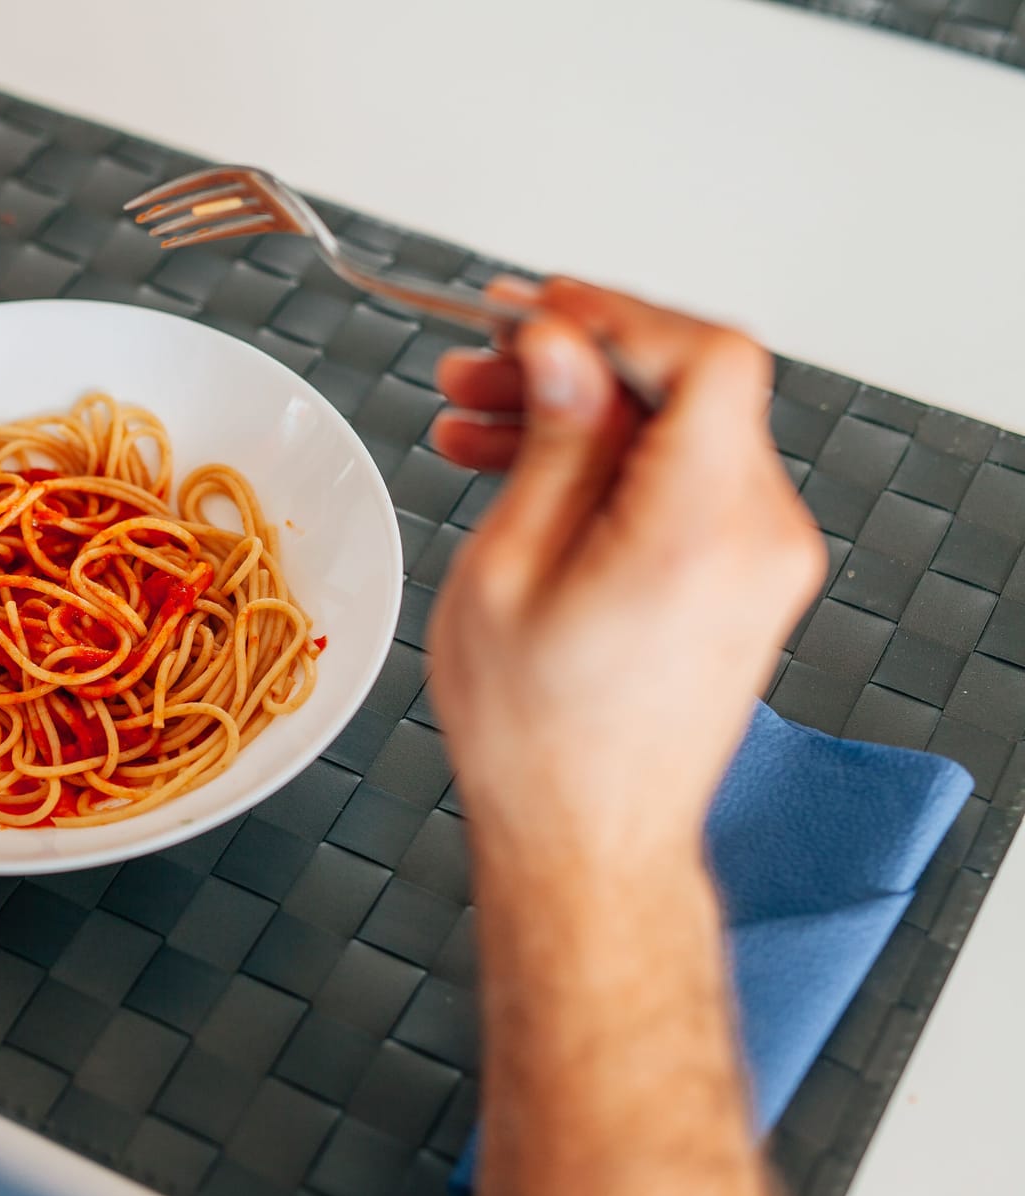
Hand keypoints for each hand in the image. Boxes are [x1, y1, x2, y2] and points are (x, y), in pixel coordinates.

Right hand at [426, 279, 824, 861]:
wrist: (588, 841)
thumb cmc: (539, 740)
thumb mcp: (506, 573)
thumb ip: (549, 445)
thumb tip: (559, 350)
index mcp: (700, 530)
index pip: (709, 360)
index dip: (620, 317)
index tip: (539, 315)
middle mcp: (758, 537)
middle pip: (690, 388)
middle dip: (580, 360)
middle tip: (478, 366)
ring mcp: (761, 560)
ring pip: (681, 431)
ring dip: (585, 412)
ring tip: (474, 420)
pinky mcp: (744, 578)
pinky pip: (684, 482)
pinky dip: (612, 463)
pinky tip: (522, 470)